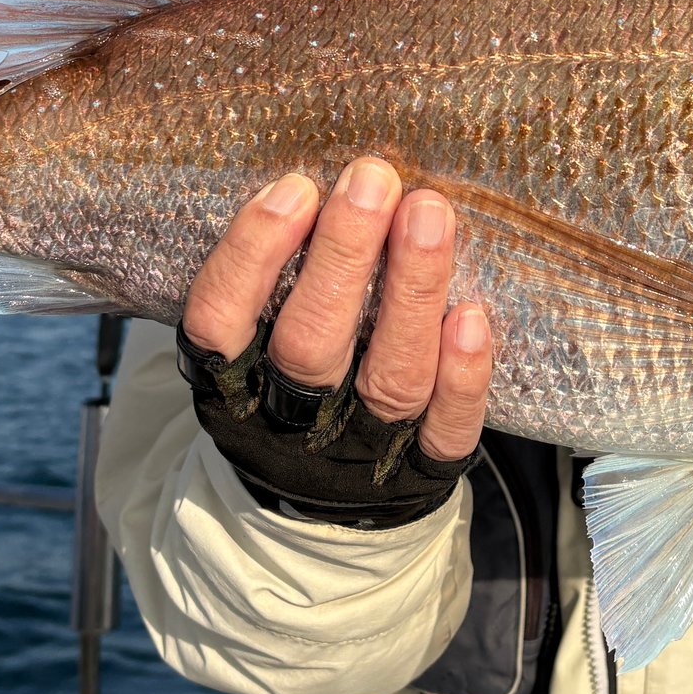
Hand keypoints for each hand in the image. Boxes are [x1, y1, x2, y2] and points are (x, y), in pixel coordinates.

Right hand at [182, 157, 490, 462]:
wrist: (322, 515)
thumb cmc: (291, 385)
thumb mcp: (254, 342)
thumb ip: (277, 277)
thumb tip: (319, 177)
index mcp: (234, 383)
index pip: (220, 319)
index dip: (252, 253)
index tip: (295, 188)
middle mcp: (292, 421)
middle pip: (310, 342)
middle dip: (342, 254)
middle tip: (372, 180)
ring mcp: (362, 451)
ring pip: (387, 377)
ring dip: (411, 291)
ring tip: (428, 213)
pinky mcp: (424, 471)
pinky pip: (446, 430)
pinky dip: (462, 376)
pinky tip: (471, 316)